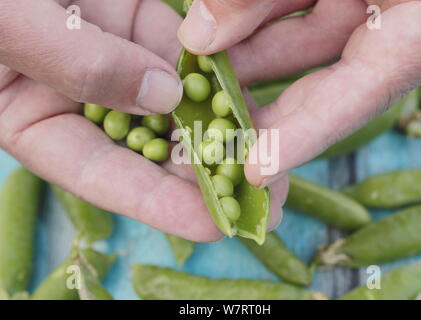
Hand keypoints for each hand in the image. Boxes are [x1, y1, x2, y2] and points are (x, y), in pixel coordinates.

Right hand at [0, 0, 286, 240]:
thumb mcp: (12, 27)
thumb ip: (80, 65)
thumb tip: (164, 97)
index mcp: (36, 119)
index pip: (105, 175)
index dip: (160, 204)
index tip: (213, 225)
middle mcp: (85, 98)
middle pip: (153, 147)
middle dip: (207, 175)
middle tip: (261, 200)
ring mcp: (117, 59)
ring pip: (177, 102)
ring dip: (222, 128)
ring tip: (269, 156)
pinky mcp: (138, 20)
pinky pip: (184, 51)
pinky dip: (215, 71)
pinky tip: (248, 95)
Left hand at [178, 0, 420, 187]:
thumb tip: (200, 36)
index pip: (357, 95)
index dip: (305, 136)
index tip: (254, 171)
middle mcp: (394, 15)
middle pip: (320, 75)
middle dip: (262, 97)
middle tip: (206, 123)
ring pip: (297, 34)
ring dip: (243, 49)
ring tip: (194, 62)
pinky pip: (292, 2)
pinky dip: (251, 11)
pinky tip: (210, 21)